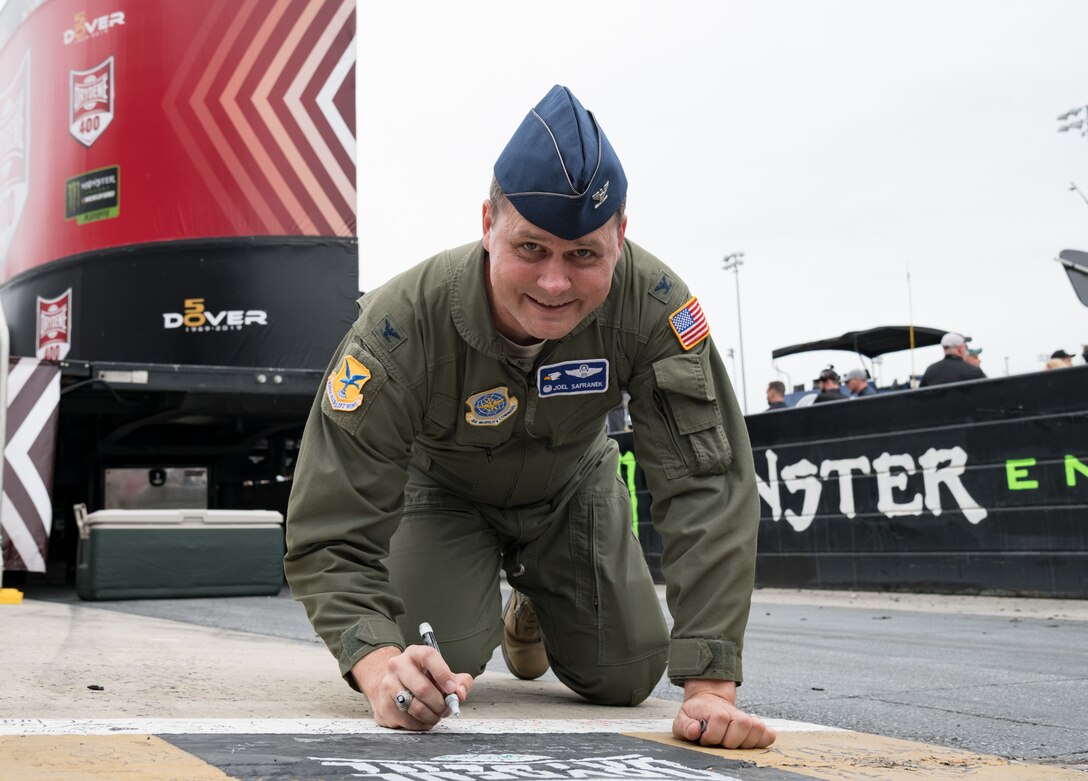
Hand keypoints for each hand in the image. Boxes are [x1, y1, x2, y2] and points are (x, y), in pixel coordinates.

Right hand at [351, 645, 472, 729]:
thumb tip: (460, 693)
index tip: (452, 690)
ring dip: (431, 716)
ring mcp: (387, 685)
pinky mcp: (384, 705)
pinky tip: (423, 720)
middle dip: (439, 704)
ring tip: (436, 715)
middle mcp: (398, 666)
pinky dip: (420, 724)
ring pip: (415, 708)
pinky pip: (407, 721)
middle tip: (446, 709)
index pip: (429, 657)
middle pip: (422, 688)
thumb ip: (459, 682)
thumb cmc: (422, 680)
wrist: (391, 687)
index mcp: (415, 653)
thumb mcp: (442, 675)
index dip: (443, 674)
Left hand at [672, 679, 775, 748]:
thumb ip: (684, 726)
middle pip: (742, 724)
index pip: (720, 719)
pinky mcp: (755, 728)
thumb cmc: (695, 716)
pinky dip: (764, 740)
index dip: (711, 734)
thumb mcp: (682, 719)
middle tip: (720, 741)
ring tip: (733, 744)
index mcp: (715, 711)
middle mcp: (733, 714)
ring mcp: (746, 720)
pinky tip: (751, 744)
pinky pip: (768, 735)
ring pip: (756, 728)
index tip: (704, 738)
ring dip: (745, 741)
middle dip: (729, 739)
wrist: (709, 703)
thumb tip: (695, 730)